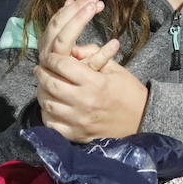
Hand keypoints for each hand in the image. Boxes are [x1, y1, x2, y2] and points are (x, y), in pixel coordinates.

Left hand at [34, 0, 144, 142]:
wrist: (141, 119)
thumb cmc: (128, 91)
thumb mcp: (115, 69)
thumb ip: (94, 55)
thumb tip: (72, 49)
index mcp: (95, 83)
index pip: (63, 66)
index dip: (52, 59)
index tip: (51, 58)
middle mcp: (85, 102)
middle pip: (51, 84)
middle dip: (42, 73)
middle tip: (41, 69)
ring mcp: (79, 121)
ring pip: (48, 104)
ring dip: (43, 92)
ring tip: (44, 86)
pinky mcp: (77, 135)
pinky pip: (52, 124)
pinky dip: (48, 114)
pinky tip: (51, 106)